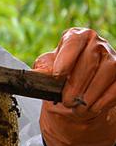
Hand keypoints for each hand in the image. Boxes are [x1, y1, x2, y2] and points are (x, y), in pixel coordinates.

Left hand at [33, 28, 115, 145]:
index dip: (66, 59)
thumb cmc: (62, 71)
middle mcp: (97, 43)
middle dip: (77, 84)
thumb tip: (36, 74)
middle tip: (67, 101)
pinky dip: (105, 100)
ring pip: (107, 73)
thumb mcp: (49, 67)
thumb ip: (43, 68)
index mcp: (76, 36)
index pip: (73, 42)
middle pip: (90, 61)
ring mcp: (113, 57)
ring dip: (91, 94)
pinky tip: (93, 108)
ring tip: (78, 108)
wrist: (79, 84)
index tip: (58, 75)